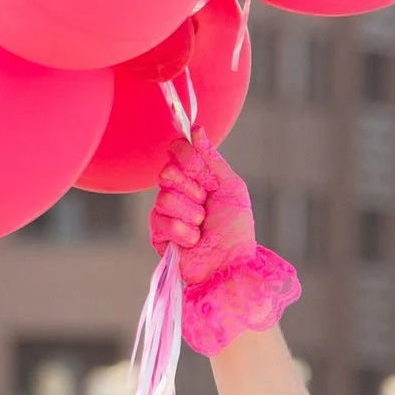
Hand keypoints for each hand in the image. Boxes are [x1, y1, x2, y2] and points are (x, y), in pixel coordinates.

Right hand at [150, 136, 298, 355]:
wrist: (230, 265)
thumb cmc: (236, 229)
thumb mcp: (231, 187)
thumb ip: (211, 159)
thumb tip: (197, 129)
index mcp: (196, 179)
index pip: (177, 152)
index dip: (188, 159)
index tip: (204, 175)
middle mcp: (179, 193)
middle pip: (167, 172)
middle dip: (192, 189)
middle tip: (206, 205)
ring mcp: (167, 214)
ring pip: (163, 197)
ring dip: (190, 213)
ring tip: (201, 228)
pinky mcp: (158, 235)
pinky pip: (160, 220)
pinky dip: (182, 231)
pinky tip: (193, 241)